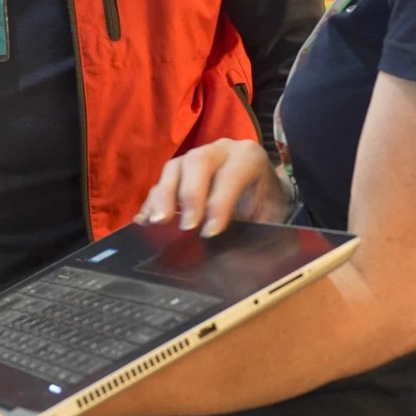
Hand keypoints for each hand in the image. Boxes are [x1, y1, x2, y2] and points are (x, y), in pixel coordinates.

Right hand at [136, 138, 291, 236]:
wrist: (262, 190)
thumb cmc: (266, 204)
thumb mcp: (271, 217)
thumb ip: (259, 234)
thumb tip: (240, 264)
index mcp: (248, 157)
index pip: (230, 175)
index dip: (219, 203)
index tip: (210, 232)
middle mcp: (220, 151)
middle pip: (197, 162)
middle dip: (189, 195)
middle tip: (185, 227)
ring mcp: (195, 157)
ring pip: (174, 167)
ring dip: (164, 196)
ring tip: (157, 222)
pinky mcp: (177, 171)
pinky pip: (160, 182)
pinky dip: (151, 202)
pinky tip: (144, 222)